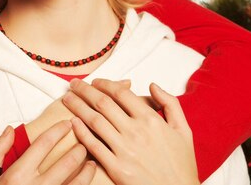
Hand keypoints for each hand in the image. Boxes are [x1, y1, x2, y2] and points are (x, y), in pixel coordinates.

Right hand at [0, 121, 96, 184]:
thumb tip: (10, 130)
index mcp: (18, 174)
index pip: (44, 143)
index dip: (59, 130)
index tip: (68, 124)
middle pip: (67, 162)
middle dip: (79, 149)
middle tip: (84, 143)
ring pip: (78, 182)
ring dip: (88, 170)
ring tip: (91, 163)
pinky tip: (86, 183)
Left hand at [63, 78, 199, 184]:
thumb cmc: (181, 165)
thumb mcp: (184, 130)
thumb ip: (170, 103)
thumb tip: (153, 85)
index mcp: (151, 120)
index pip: (121, 94)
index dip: (105, 84)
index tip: (96, 82)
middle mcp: (136, 132)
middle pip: (103, 103)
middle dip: (85, 90)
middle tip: (74, 84)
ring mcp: (124, 150)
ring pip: (94, 121)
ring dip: (78, 106)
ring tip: (67, 98)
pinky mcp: (116, 168)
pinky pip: (94, 146)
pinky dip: (81, 132)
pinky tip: (72, 122)